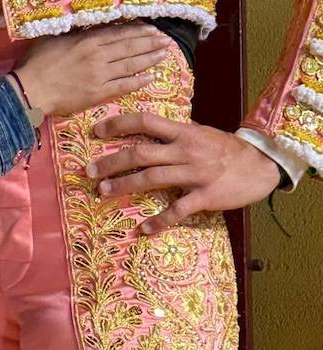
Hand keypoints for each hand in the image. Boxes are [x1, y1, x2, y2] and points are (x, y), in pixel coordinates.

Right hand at [14, 24, 172, 118]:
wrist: (30, 89)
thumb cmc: (36, 63)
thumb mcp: (52, 38)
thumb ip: (72, 33)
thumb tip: (83, 26)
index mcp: (87, 40)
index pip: (119, 33)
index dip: (137, 31)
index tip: (152, 28)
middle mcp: (98, 55)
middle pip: (130, 47)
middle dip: (150, 43)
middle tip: (166, 40)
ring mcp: (100, 75)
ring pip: (131, 65)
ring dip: (150, 59)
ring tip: (164, 54)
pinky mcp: (98, 93)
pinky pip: (124, 86)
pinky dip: (139, 81)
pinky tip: (152, 77)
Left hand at [85, 112, 281, 231]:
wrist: (261, 165)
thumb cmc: (226, 149)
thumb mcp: (199, 133)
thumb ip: (174, 134)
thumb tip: (146, 131)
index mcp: (183, 132)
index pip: (145, 120)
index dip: (119, 123)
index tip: (96, 130)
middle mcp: (186, 150)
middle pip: (141, 152)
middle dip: (111, 161)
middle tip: (88, 170)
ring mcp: (195, 173)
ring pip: (153, 178)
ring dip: (125, 186)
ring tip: (103, 192)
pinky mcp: (206, 196)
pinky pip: (178, 210)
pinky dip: (160, 220)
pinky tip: (145, 229)